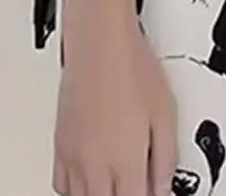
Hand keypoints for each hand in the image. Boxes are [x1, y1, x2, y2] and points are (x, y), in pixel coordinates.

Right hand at [54, 18, 176, 195]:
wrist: (100, 44)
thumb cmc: (132, 69)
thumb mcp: (166, 112)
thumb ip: (166, 156)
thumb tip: (165, 183)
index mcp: (124, 160)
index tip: (155, 192)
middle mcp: (94, 165)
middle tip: (138, 185)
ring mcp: (72, 157)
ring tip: (118, 185)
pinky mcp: (59, 145)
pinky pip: (61, 185)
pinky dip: (77, 190)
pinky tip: (91, 181)